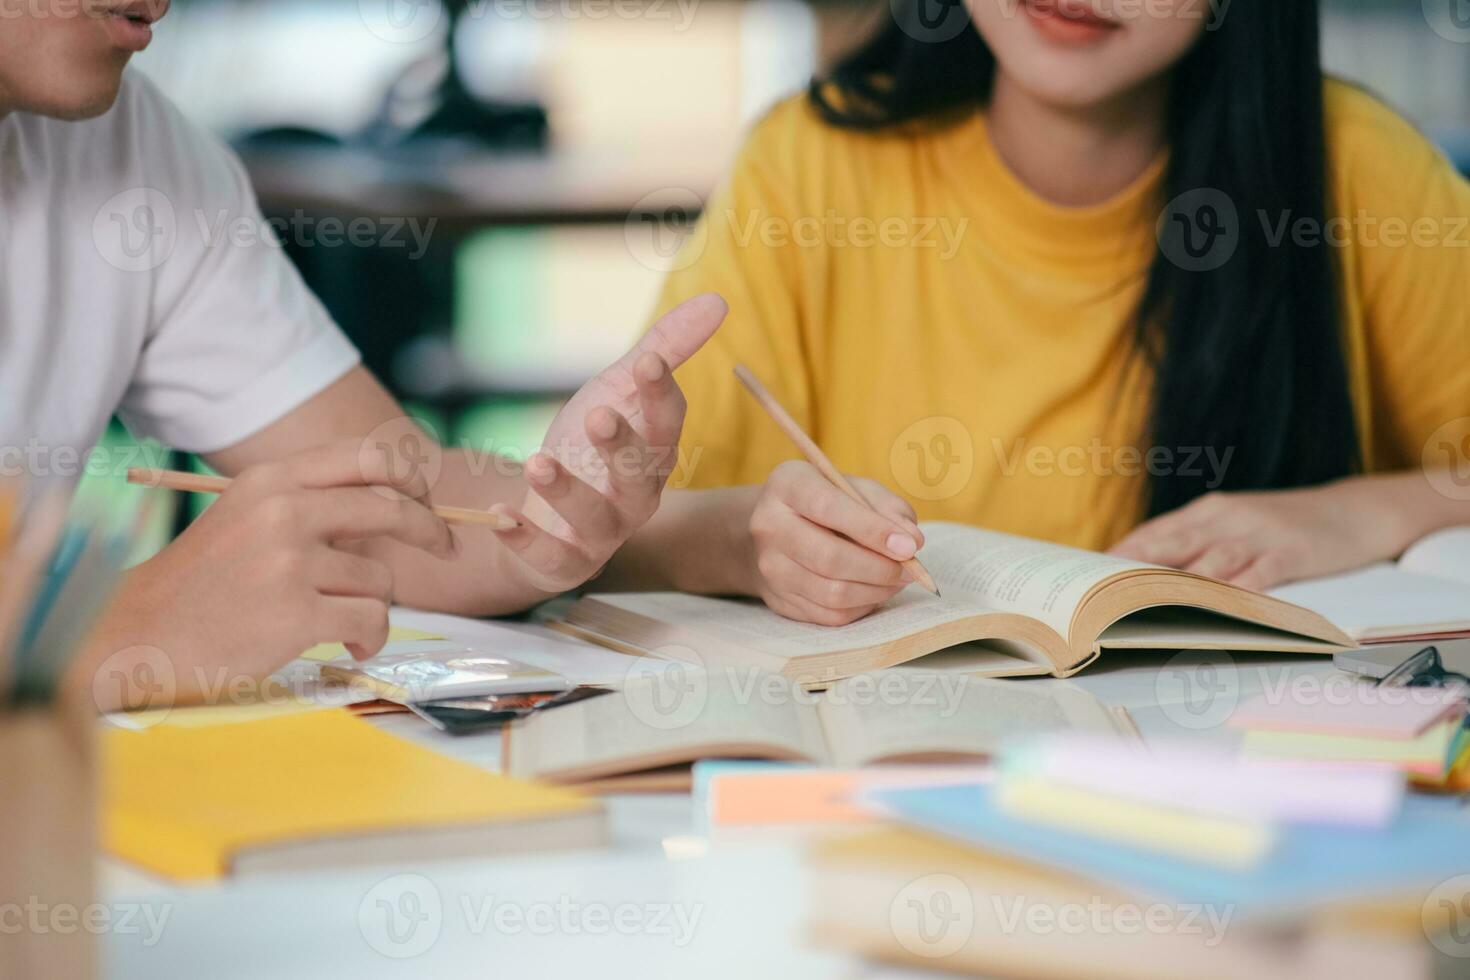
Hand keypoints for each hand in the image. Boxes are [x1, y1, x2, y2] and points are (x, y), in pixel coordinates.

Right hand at [82, 440, 454, 708]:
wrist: (145, 633)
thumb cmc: (206, 582)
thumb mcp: (249, 516)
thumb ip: (310, 503)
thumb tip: (395, 500)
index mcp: (273, 480)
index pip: (366, 455)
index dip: (410, 475)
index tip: (425, 497)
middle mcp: (283, 511)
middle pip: (391, 507)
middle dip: (429, 529)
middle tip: (444, 548)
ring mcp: (290, 562)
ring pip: (380, 577)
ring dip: (375, 605)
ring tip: (345, 623)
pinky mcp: (296, 613)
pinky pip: (371, 620)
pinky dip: (370, 638)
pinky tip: (350, 646)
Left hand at [488, 293, 726, 592]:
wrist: (548, 511)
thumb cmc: (591, 446)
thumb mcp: (618, 390)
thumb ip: (664, 348)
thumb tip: (719, 301)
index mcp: (655, 450)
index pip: (668, 421)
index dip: (660, 394)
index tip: (648, 362)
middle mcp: (637, 494)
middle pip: (640, 475)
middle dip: (622, 447)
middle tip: (598, 416)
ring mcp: (601, 531)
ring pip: (594, 516)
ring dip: (567, 490)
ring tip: (536, 460)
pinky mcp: (562, 559)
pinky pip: (548, 555)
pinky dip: (524, 537)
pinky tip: (500, 516)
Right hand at [747, 461, 924, 625]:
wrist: (776, 529)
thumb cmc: (825, 502)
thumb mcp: (854, 487)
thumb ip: (886, 507)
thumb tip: (912, 540)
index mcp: (787, 485)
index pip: (828, 507)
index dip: (872, 530)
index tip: (909, 546)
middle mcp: (769, 526)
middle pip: (829, 558)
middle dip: (880, 568)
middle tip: (910, 569)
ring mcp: (769, 567)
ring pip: (832, 593)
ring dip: (876, 591)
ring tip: (897, 579)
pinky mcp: (779, 599)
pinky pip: (830, 614)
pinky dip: (862, 606)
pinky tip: (873, 590)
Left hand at [1109, 480, 1412, 591]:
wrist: (1353, 511)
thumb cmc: (1282, 526)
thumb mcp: (1234, 525)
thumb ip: (1196, 544)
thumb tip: (1145, 574)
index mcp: (1207, 512)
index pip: (1154, 533)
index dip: (1121, 555)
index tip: (1087, 576)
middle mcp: (1226, 519)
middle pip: (1172, 545)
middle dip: (1135, 570)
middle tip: (1101, 593)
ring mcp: (1259, 534)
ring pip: (1210, 561)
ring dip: (1177, 585)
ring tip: (1144, 606)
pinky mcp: (1291, 552)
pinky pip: (1259, 574)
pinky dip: (1236, 591)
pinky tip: (1216, 608)